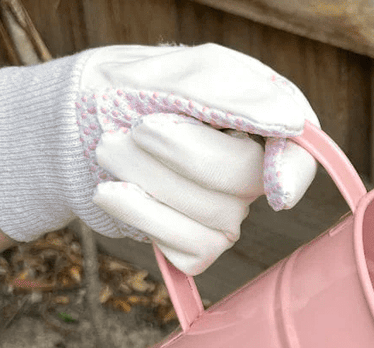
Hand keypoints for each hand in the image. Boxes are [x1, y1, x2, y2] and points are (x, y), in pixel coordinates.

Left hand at [0, 43, 318, 273]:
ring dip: (147, 180)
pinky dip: (142, 216)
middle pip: (243, 182)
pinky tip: (115, 192)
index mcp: (260, 120)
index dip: (294, 174)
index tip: (276, 191)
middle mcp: (252, 173)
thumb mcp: (174, 72)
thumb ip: (232, 93)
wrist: (72, 129)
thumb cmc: (128, 90)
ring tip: (110, 149)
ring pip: (213, 218)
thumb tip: (291, 121)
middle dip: (178, 153)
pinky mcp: (196, 247)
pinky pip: (189, 249)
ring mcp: (227, 216)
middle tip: (132, 127)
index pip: (301, 154)